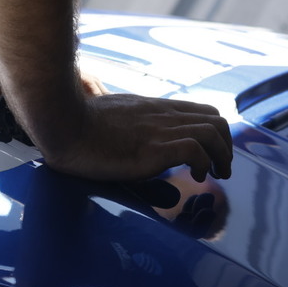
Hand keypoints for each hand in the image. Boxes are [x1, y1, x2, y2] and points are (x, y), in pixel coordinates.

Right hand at [38, 94, 232, 182]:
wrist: (61, 123)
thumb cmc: (76, 124)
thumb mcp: (110, 117)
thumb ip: (127, 124)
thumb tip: (129, 140)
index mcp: (154, 109)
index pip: (200, 111)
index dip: (214, 133)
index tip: (210, 155)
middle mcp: (163, 116)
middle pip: (216, 119)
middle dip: (226, 146)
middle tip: (219, 169)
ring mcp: (159, 130)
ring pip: (214, 132)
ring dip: (222, 156)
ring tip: (215, 175)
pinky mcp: (153, 149)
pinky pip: (196, 151)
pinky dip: (203, 164)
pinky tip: (193, 178)